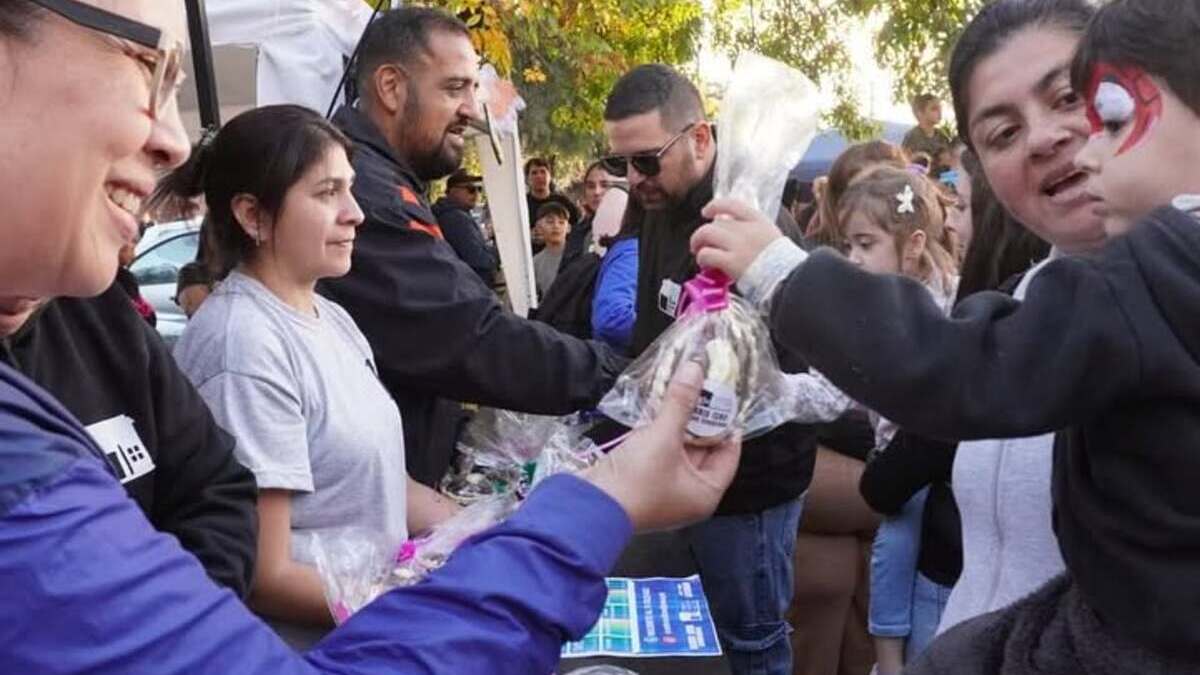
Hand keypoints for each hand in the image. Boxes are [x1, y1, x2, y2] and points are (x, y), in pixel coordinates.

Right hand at [583, 362, 741, 531]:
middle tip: (702, 388)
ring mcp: (664, 488)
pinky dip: (659, 431)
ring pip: (678, 448)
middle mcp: (688, 494)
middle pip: (703, 449)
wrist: (591, 503)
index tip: (726, 398)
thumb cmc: (636, 481)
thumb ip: (681, 401)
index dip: (729, 424)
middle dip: (701, 418)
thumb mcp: (663, 436)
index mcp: (705, 493)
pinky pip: (659, 451)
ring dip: (678, 422)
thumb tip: (695, 369)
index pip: (729, 454)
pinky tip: (657, 407)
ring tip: (681, 391)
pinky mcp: (642, 480)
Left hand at [691, 198, 783, 280]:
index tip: (706, 211)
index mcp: (760, 221)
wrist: (789, 279)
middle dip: (703, 233)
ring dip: (698, 243)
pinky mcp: (731, 262)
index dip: (716, 206)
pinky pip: (707, 254)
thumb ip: (756, 234)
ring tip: (698, 253)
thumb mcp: (773, 239)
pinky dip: (702, 258)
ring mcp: (738, 245)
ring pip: (706, 234)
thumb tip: (737, 238)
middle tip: (699, 244)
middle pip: (716, 223)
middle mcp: (747, 229)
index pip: (733, 205)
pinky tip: (705, 265)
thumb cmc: (784, 265)